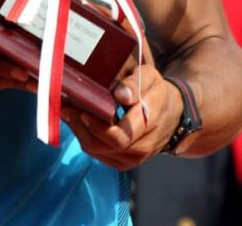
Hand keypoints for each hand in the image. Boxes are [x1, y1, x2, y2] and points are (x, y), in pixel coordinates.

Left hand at [61, 57, 181, 170]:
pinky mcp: (126, 163)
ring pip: (98, 152)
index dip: (96, 126)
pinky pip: (100, 156)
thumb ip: (135, 84)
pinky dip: (88, 141)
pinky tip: (82, 126)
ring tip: (71, 115)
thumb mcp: (150, 78)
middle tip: (69, 110)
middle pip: (103, 146)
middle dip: (82, 128)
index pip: (118, 136)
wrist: (173, 114)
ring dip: (81, 134)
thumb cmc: (157, 92)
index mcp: (149, 122)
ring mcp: (135, 158)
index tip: (81, 109)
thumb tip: (121, 95)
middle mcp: (143, 146)